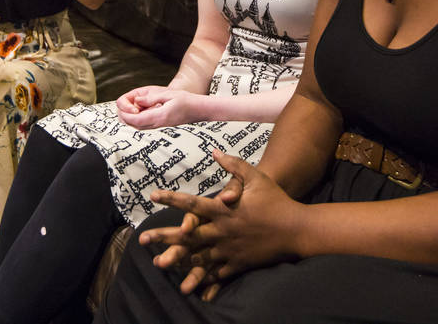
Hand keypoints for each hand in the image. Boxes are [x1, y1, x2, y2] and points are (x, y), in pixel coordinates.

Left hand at [116, 86, 203, 128]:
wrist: (198, 110)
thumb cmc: (186, 100)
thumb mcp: (169, 94)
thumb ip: (151, 98)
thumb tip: (137, 100)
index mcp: (159, 116)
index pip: (136, 120)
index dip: (126, 115)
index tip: (121, 107)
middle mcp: (158, 124)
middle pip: (134, 125)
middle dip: (125, 117)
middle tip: (122, 106)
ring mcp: (159, 125)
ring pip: (138, 126)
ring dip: (130, 118)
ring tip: (128, 106)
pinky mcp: (160, 124)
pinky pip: (144, 124)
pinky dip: (137, 118)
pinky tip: (138, 109)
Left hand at [140, 151, 300, 293]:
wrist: (295, 229)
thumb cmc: (275, 201)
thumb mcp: (256, 178)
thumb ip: (234, 166)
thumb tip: (215, 151)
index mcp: (223, 210)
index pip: (191, 203)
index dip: (171, 198)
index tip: (153, 195)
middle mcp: (222, 231)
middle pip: (187, 235)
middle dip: (164, 237)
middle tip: (142, 239)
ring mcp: (228, 250)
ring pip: (197, 258)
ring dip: (177, 262)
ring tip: (159, 266)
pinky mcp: (237, 264)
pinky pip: (217, 274)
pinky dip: (203, 280)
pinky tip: (190, 287)